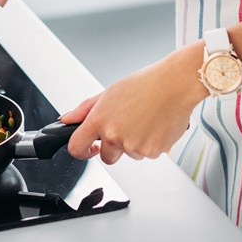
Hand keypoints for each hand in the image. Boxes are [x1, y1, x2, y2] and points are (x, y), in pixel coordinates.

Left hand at [61, 44, 207, 163]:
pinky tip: (155, 125)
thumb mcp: (109, 92)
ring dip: (134, 143)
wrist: (174, 85)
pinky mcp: (152, 152)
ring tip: (144, 119)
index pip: (76, 147)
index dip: (81, 150)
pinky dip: (150, 144)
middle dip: (113, 146)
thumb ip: (85, 109)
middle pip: (106, 157)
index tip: (88, 147)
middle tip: (127, 125)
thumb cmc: (144, 84)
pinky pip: (146, 155)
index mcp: (100, 120)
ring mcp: (133, 146)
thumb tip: (67, 119)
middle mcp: (114, 135)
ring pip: (129, 155)